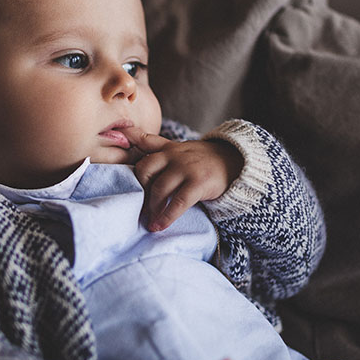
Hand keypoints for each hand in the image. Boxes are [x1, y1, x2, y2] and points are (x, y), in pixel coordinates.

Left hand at [121, 127, 243, 231]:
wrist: (233, 162)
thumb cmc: (199, 158)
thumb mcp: (176, 147)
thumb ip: (151, 143)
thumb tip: (125, 133)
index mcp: (167, 149)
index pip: (142, 154)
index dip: (132, 173)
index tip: (127, 187)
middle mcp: (174, 156)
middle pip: (146, 172)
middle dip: (140, 192)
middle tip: (139, 208)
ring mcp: (187, 169)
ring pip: (160, 188)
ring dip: (152, 208)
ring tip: (149, 222)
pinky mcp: (199, 183)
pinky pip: (179, 202)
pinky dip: (167, 216)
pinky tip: (160, 225)